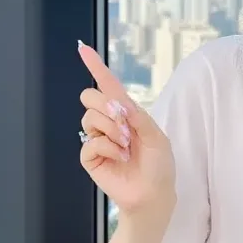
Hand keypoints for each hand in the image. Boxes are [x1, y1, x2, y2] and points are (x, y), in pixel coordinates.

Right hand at [77, 42, 175, 219]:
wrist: (154, 194)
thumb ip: (138, 116)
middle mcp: (109, 122)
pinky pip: (90, 141)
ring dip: (113, 130)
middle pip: (90, 96)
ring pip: (90, 117)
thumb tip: (118, 102)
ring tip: (127, 146)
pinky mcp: (90, 157)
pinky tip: (120, 157)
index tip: (83, 49)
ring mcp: (97, 138)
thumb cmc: (159, 165)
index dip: (96, 66)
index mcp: (126, 113)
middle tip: (125, 125)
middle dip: (106, 106)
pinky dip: (108, 147)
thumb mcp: (157, 135)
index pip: (107, 85)